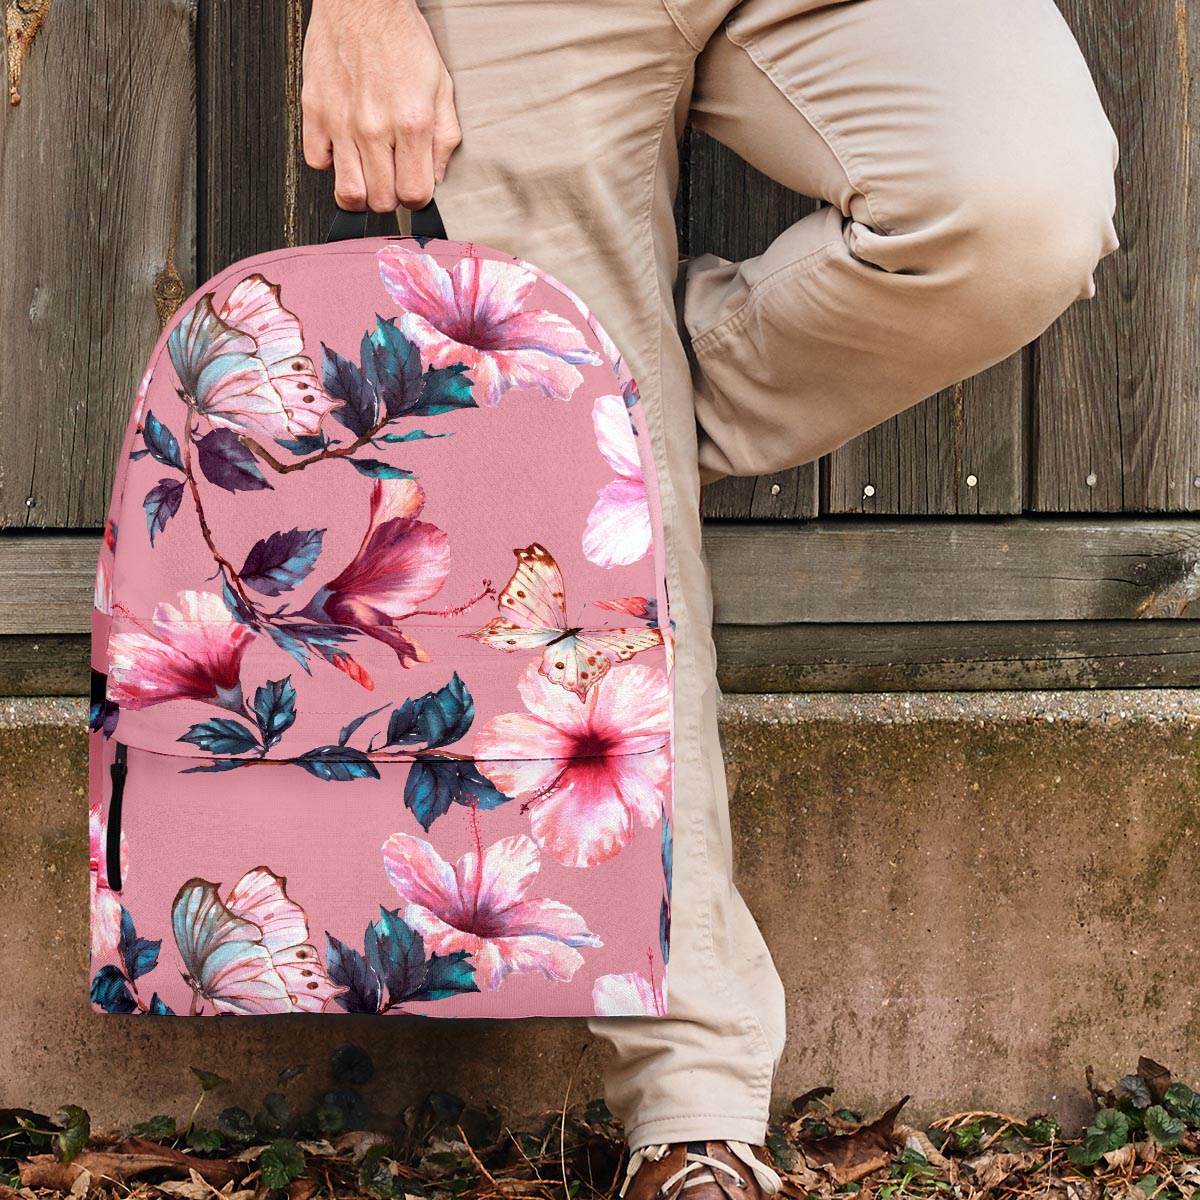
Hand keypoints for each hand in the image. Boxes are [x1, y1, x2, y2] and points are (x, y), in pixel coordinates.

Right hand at [301, 0, 461, 211]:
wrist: (362, 1)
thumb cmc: (401, 39)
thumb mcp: (441, 87)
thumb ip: (444, 137)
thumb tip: (437, 176)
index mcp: (411, 123)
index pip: (414, 194)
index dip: (417, 199)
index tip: (415, 188)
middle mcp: (374, 127)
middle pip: (381, 201)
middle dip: (390, 197)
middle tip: (392, 178)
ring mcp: (341, 122)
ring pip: (348, 192)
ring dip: (361, 192)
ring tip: (368, 175)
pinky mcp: (314, 111)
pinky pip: (316, 162)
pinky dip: (330, 163)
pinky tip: (344, 149)